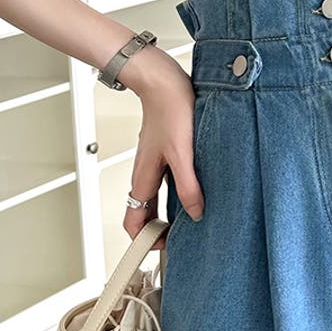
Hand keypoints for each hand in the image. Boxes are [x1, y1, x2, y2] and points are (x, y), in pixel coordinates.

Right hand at [121, 49, 204, 249]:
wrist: (164, 80)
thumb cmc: (170, 110)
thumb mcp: (183, 153)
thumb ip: (188, 185)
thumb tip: (195, 213)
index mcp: (143, 178)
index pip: (133, 223)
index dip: (144, 242)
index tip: (164, 250)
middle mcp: (145, 173)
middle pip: (146, 213)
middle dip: (159, 230)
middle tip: (182, 240)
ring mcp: (154, 162)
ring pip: (157, 196)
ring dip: (170, 210)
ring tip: (192, 217)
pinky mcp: (165, 151)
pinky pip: (167, 180)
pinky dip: (178, 191)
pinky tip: (198, 186)